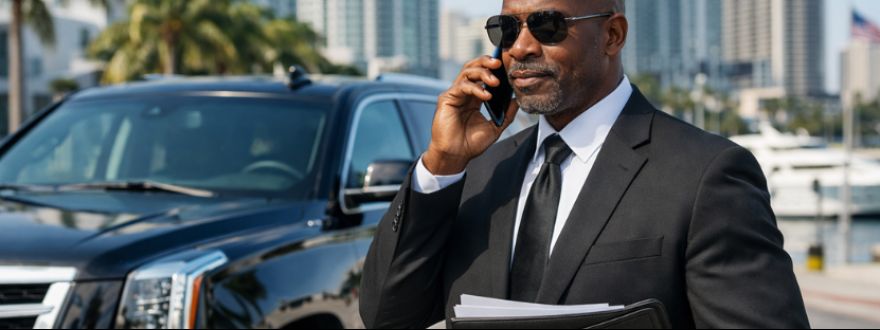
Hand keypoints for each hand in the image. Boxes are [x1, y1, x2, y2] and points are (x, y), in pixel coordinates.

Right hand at [423, 56, 519, 174]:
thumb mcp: (495, 127)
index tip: (507, 68)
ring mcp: (454, 94)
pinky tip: (486, 96)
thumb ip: (506, 114)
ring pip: (467, 72)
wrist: (455, 156)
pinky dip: (475, 88)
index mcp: (474, 98)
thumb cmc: (471, 144)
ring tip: (495, 82)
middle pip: (473, 67)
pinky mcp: (446, 99)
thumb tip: (517, 100)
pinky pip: (461, 86)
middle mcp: (463, 93)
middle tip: (499, 64)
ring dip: (482, 73)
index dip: (493, 69)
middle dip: (486, 62)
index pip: (483, 75)